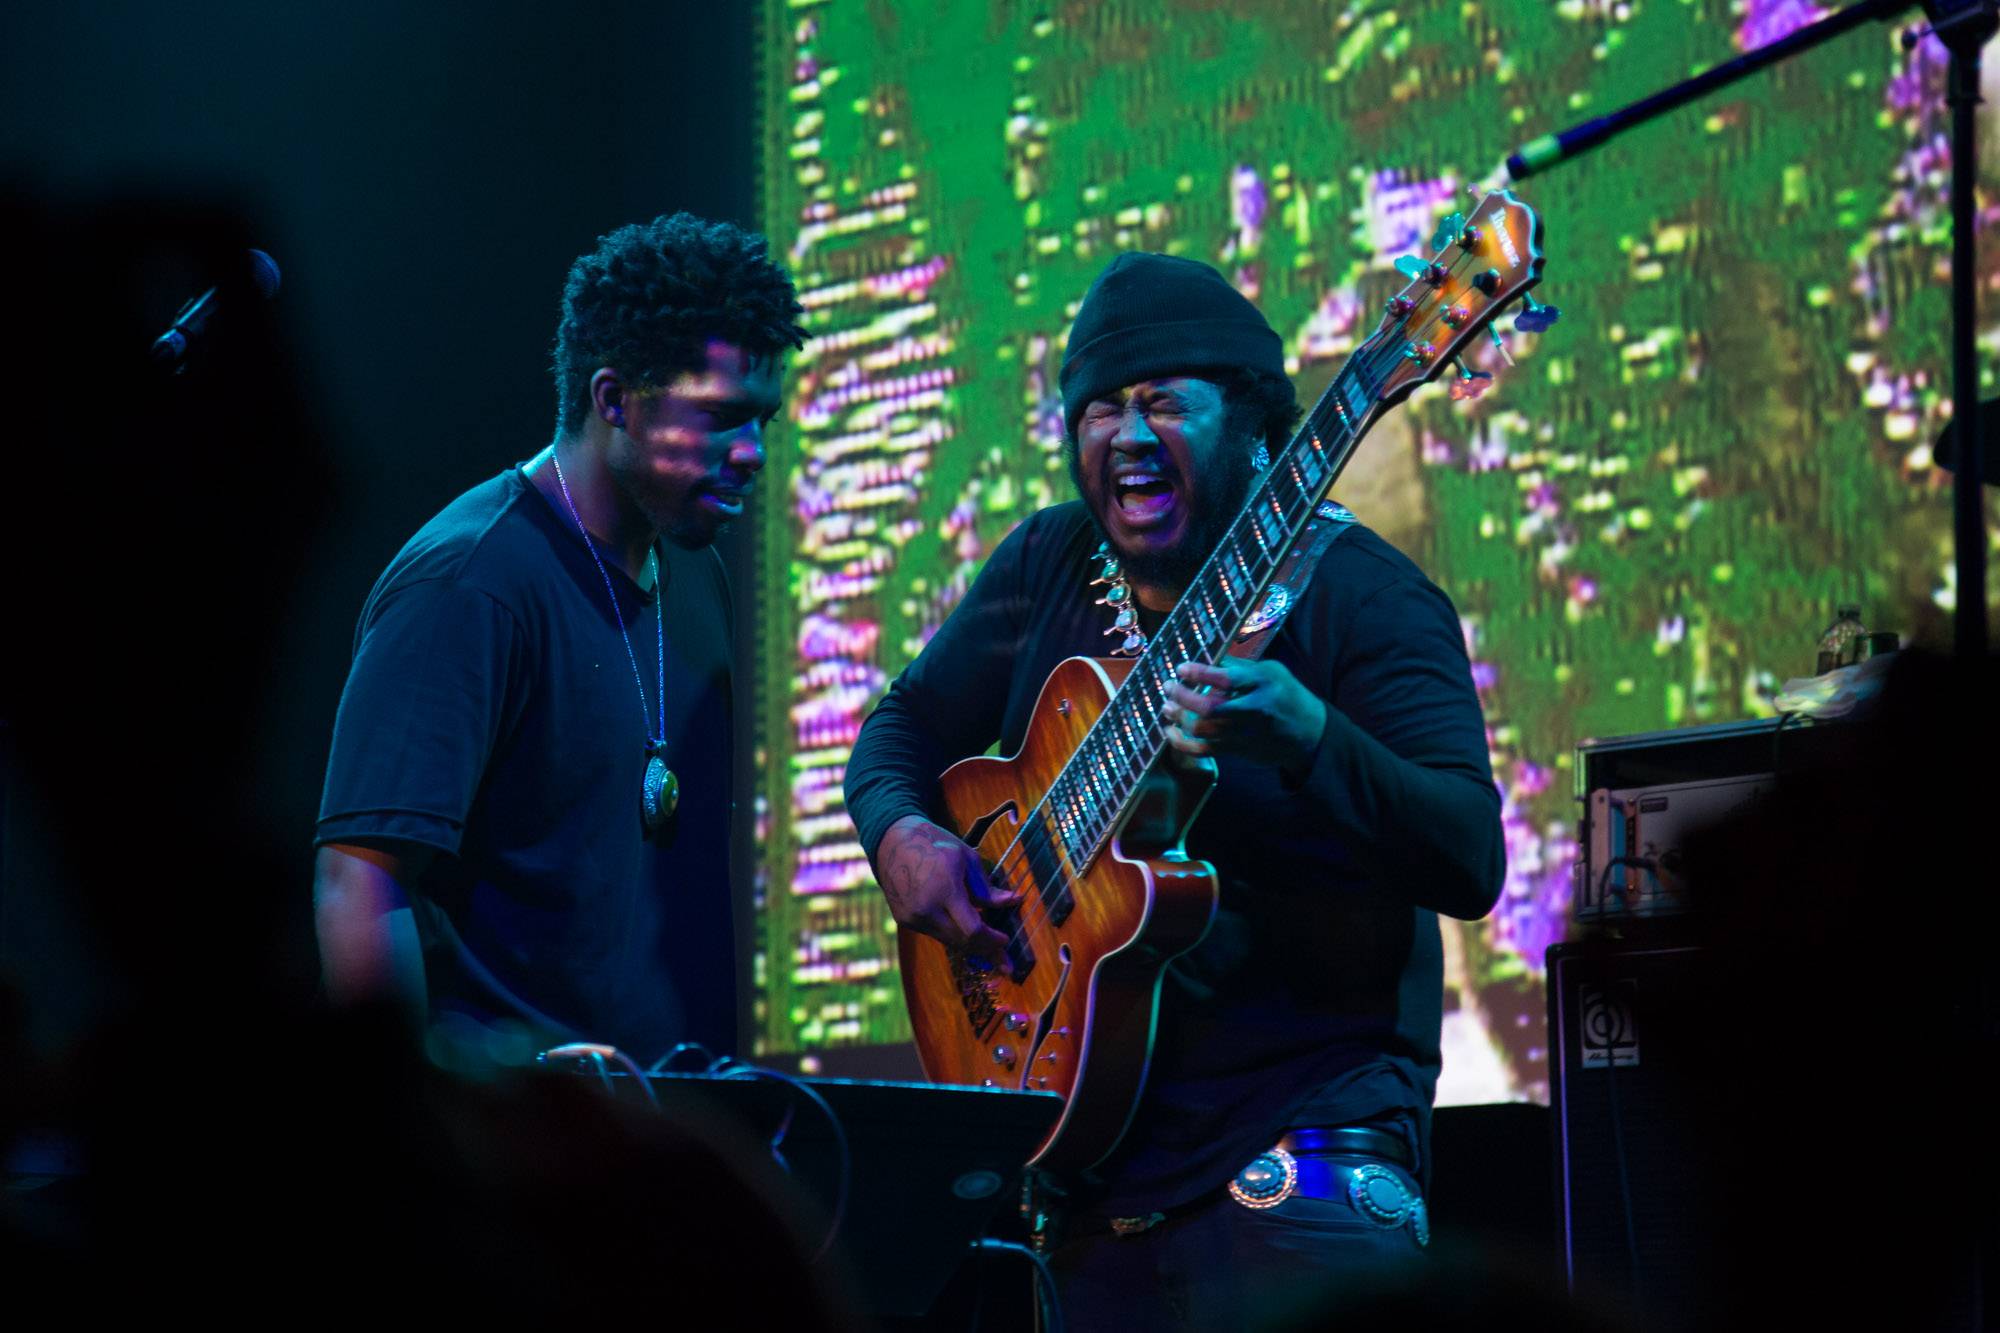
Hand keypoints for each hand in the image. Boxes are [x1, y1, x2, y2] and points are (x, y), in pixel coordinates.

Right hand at [874, 814, 1021, 959]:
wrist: (892, 843)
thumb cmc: (934, 844)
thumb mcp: (966, 858)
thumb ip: (987, 887)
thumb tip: (1015, 900)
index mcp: (944, 889)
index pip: (973, 929)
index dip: (992, 940)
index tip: (1005, 939)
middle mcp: (926, 908)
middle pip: (962, 941)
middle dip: (986, 950)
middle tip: (1003, 959)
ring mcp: (912, 917)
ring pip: (948, 941)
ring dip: (970, 946)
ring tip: (989, 950)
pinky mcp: (905, 920)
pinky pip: (935, 934)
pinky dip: (952, 935)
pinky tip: (964, 933)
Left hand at [1165, 658, 1327, 777]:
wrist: (1309, 733)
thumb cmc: (1286, 695)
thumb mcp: (1272, 671)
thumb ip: (1240, 665)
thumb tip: (1208, 657)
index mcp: (1263, 684)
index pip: (1229, 679)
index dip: (1201, 673)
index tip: (1181, 668)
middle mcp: (1254, 709)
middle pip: (1211, 707)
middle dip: (1184, 697)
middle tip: (1169, 687)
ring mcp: (1246, 733)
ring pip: (1204, 730)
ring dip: (1180, 719)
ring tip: (1167, 707)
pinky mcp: (1239, 750)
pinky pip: (1205, 750)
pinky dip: (1183, 743)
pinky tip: (1171, 732)